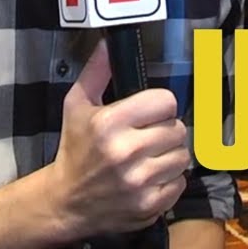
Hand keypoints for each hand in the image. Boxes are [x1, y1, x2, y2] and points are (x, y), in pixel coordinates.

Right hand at [47, 39, 190, 239]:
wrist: (65, 203)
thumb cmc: (74, 149)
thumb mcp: (76, 106)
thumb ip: (96, 72)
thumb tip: (108, 43)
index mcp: (110, 123)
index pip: (166, 101)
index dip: (160, 106)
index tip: (150, 114)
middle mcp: (126, 152)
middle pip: (178, 128)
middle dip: (165, 131)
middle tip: (148, 137)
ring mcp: (139, 181)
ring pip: (182, 156)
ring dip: (169, 156)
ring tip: (149, 158)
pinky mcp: (149, 205)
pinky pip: (180, 182)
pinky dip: (169, 180)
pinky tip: (148, 178)